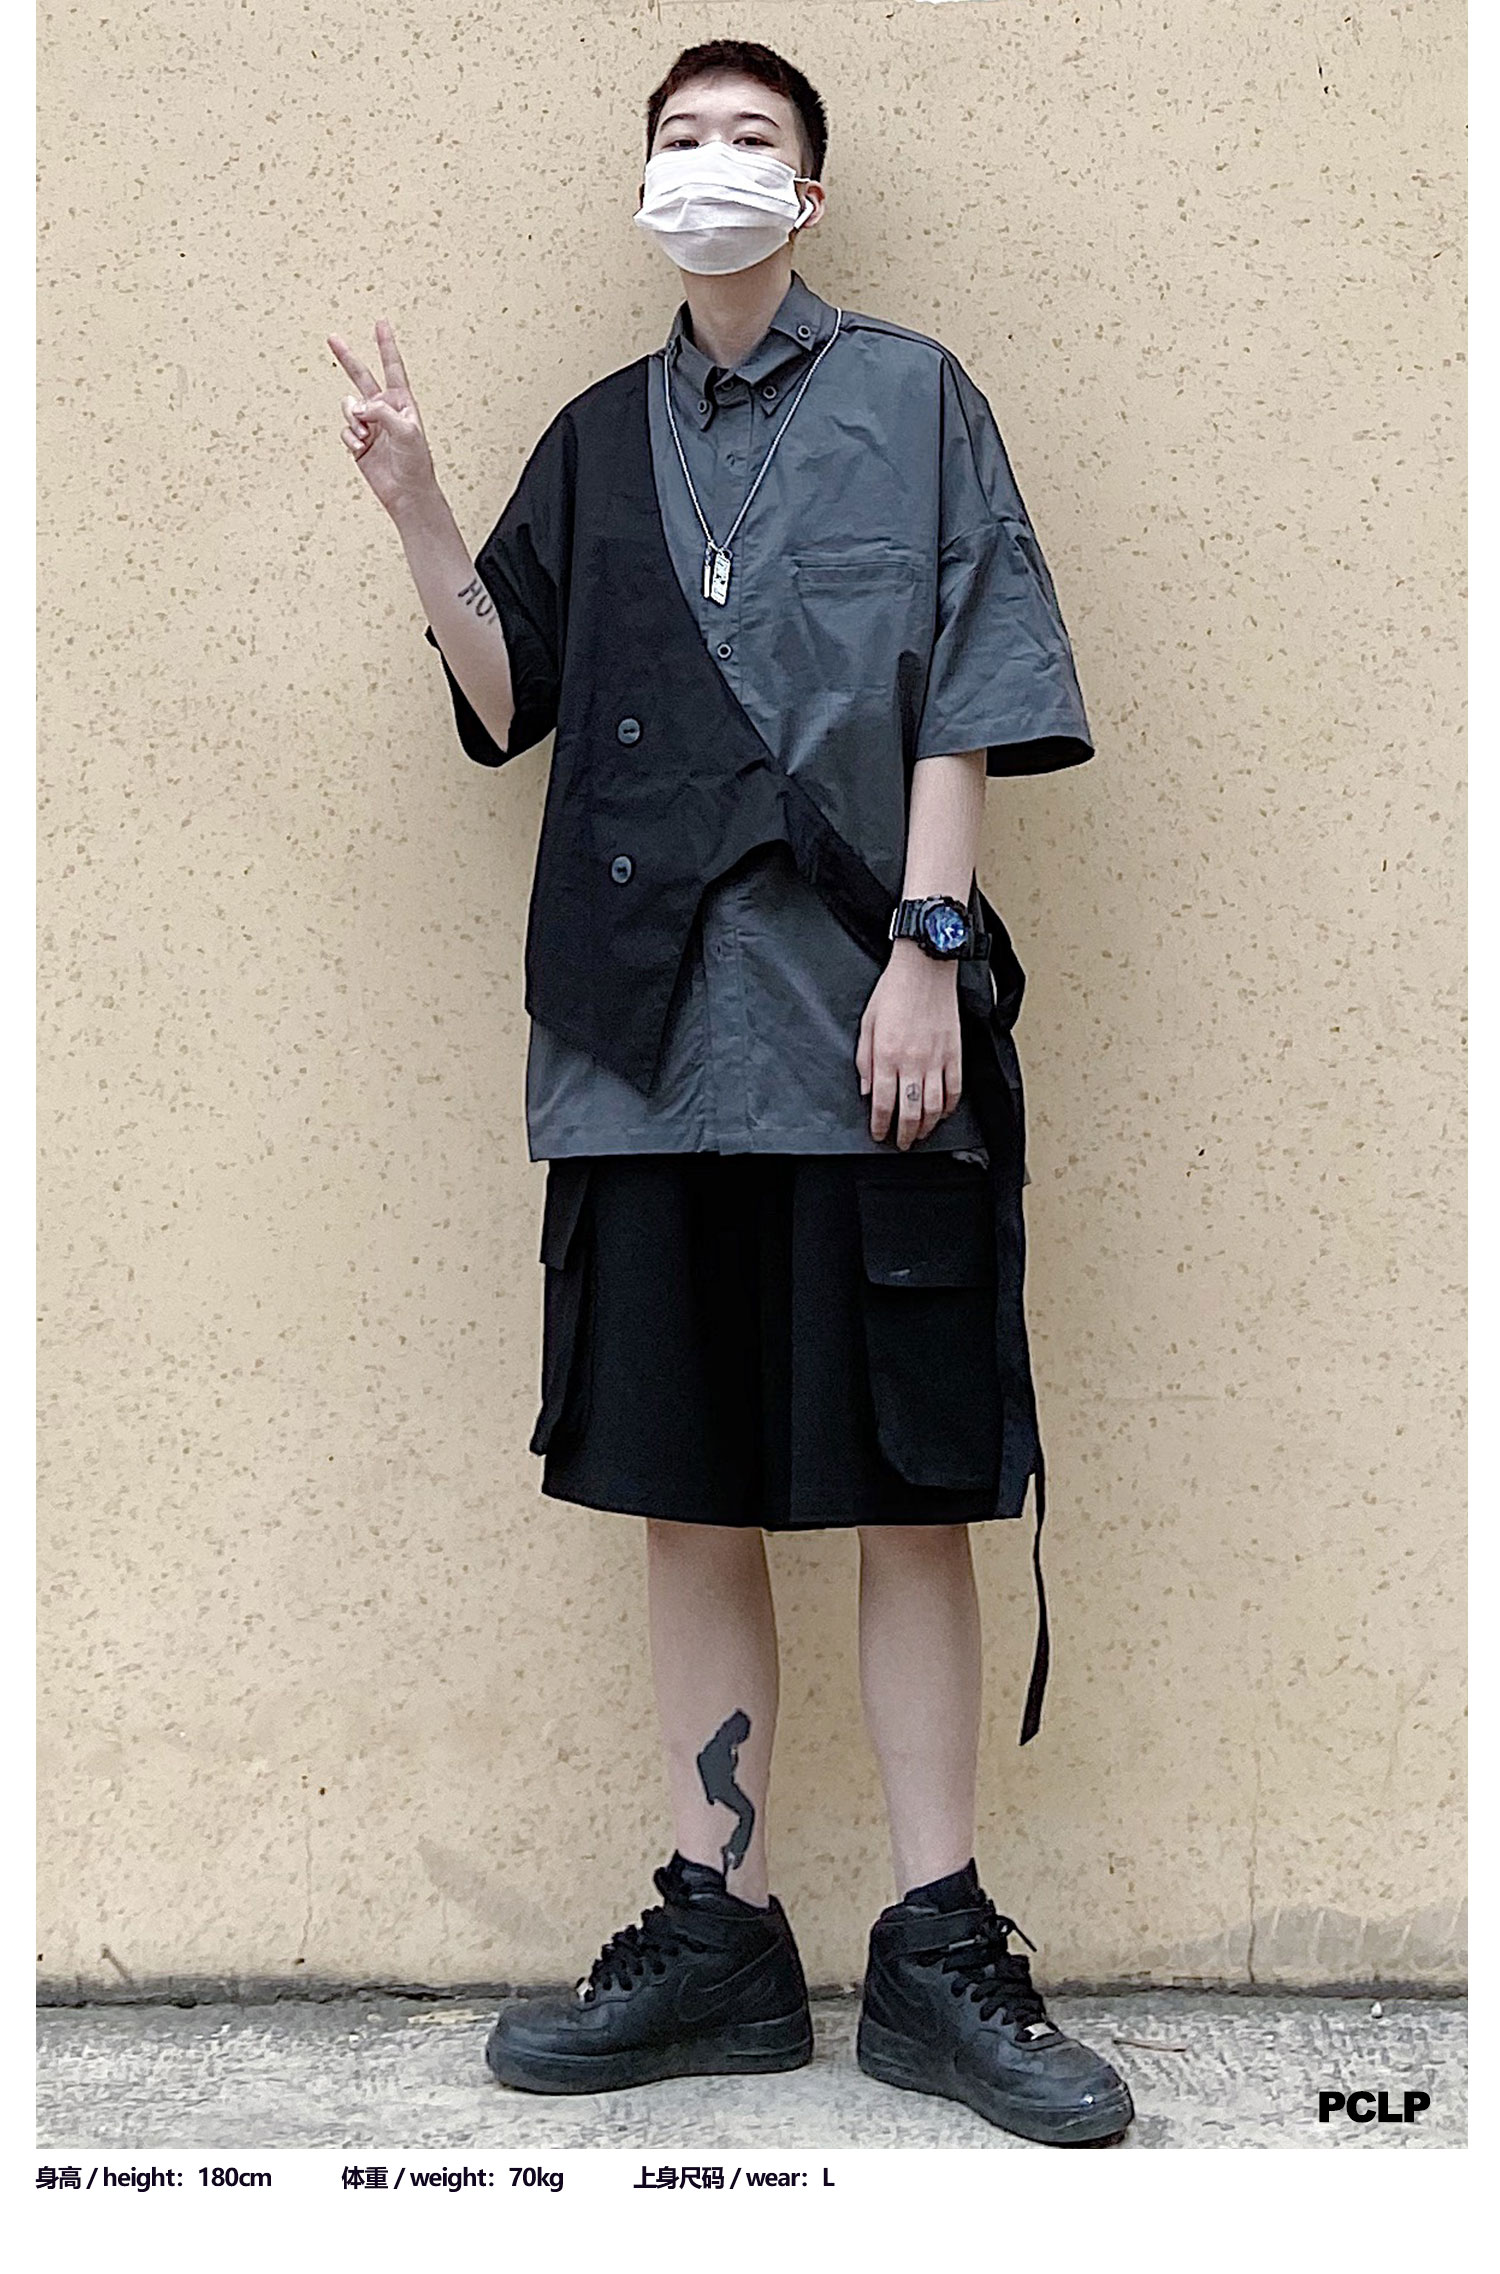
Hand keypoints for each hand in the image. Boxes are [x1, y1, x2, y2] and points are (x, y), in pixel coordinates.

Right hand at [326, 316, 437, 521]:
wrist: (406, 493)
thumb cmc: (415, 463)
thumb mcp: (405, 431)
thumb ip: (381, 411)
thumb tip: (357, 406)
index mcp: (401, 402)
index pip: (392, 367)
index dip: (386, 345)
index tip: (381, 323)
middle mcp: (384, 409)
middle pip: (361, 376)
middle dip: (346, 357)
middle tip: (332, 338)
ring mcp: (369, 424)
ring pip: (348, 407)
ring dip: (352, 419)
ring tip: (364, 434)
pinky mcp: (358, 441)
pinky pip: (345, 430)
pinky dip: (350, 438)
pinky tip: (360, 448)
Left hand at [856, 941, 963, 1149]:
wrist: (925, 968)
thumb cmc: (894, 991)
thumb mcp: (867, 1024)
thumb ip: (864, 1061)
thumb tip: (867, 1090)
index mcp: (887, 1055)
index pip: (883, 1104)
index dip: (881, 1125)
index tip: (879, 1135)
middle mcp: (913, 1062)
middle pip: (910, 1112)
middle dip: (905, 1134)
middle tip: (902, 1143)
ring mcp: (937, 1059)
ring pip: (935, 1107)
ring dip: (928, 1126)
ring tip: (921, 1134)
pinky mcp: (955, 1053)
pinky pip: (955, 1089)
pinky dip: (950, 1106)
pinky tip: (944, 1113)